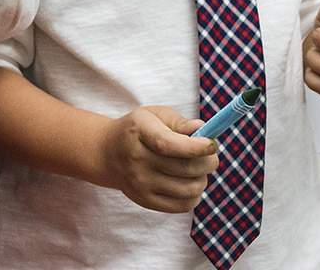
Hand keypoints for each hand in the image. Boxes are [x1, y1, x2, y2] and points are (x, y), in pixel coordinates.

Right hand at [98, 106, 217, 212]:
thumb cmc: (138, 131)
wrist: (107, 153)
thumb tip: (203, 130)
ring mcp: (140, 183)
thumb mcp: (153, 115)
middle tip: (210, 156)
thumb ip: (179, 122)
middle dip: (209, 162)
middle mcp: (136, 159)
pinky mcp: (145, 200)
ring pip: (190, 189)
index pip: (168, 144)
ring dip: (202, 179)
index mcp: (138, 132)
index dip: (196, 147)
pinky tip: (188, 183)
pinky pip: (184, 205)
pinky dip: (194, 195)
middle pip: (186, 168)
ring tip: (197, 170)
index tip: (212, 145)